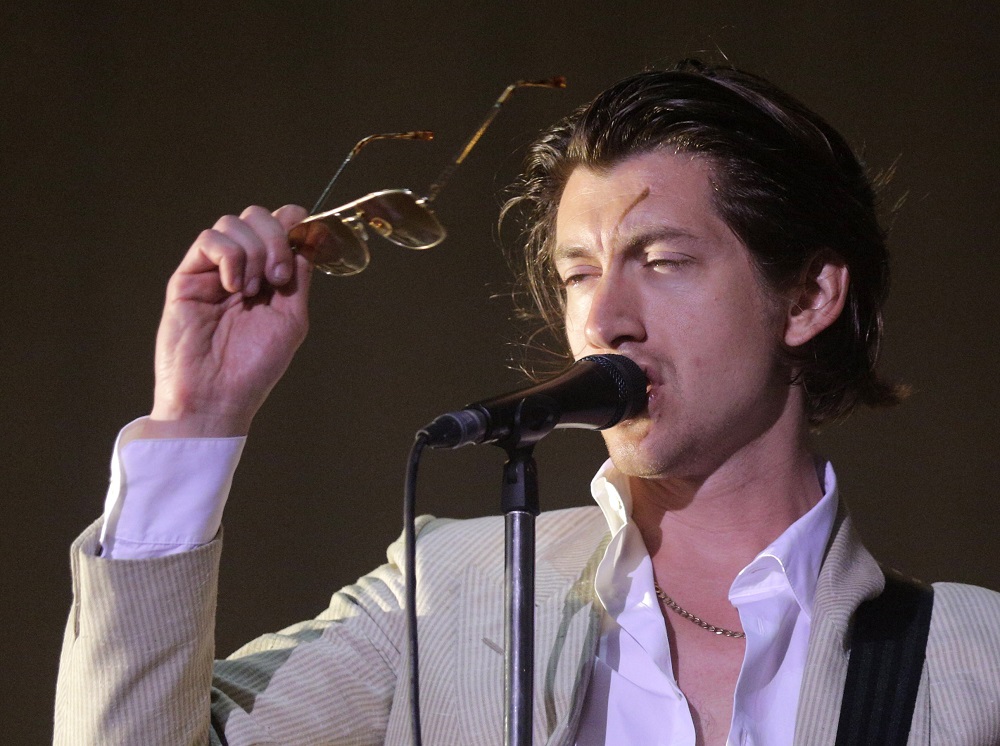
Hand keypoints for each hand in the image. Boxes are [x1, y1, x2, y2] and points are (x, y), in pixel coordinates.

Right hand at [144, 204, 311, 437]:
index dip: (293, 223)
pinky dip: (230, 257)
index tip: (303, 243)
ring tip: (252, 292)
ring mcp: (214, 271)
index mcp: (269, 275)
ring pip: (233, 223)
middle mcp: (242, 268)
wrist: (217, 396)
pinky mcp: (188, 277)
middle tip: (278, 279)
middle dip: (276, 238)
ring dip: (253, 253)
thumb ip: (299, 277)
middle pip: (257, 216)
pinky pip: (209, 240)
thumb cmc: (254, 367)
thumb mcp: (292, 319)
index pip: (281, 226)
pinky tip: (234, 288)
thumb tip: (305, 239)